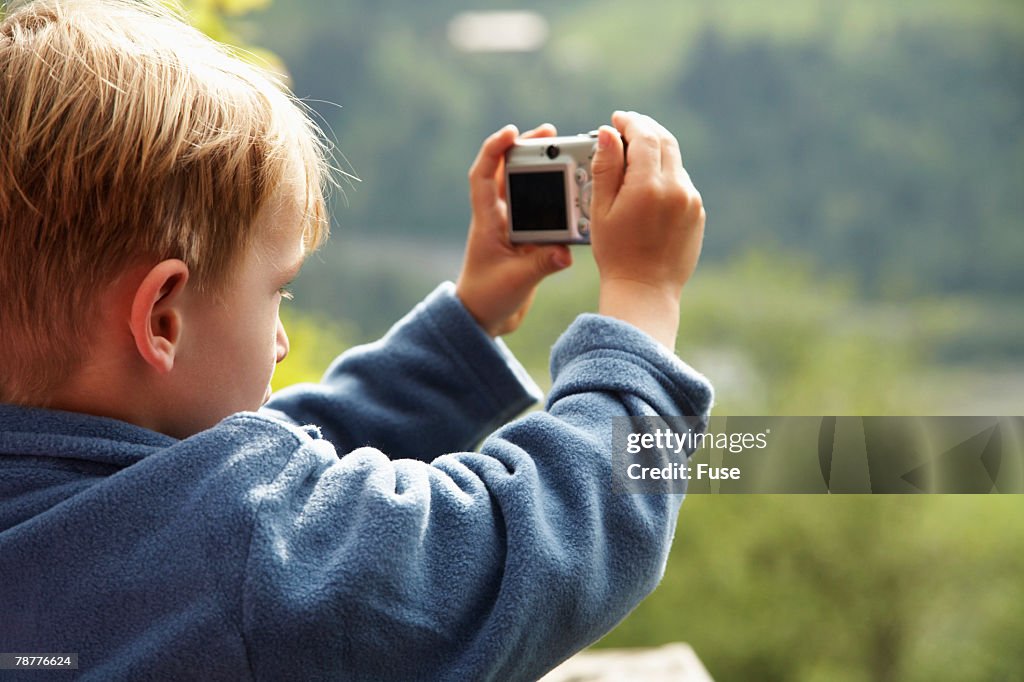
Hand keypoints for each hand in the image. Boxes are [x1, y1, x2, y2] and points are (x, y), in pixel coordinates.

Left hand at [456, 124, 572, 336]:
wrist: (484, 319)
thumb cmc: (487, 298)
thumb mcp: (516, 281)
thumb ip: (541, 264)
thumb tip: (565, 252)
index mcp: (487, 222)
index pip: (483, 176)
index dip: (493, 150)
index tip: (511, 132)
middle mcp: (498, 219)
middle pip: (508, 173)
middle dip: (528, 149)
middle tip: (550, 132)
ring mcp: (512, 228)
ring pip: (525, 188)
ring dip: (543, 169)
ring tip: (566, 152)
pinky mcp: (526, 240)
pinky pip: (542, 211)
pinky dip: (556, 199)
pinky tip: (575, 191)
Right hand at [589, 111, 705, 348]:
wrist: (645, 290)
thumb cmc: (616, 253)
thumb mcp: (601, 210)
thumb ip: (605, 167)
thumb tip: (608, 133)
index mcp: (649, 186)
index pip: (645, 136)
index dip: (630, 122)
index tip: (616, 119)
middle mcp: (677, 188)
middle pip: (664, 141)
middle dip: (645, 129)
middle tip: (626, 127)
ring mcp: (691, 201)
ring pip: (675, 161)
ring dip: (655, 151)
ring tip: (633, 157)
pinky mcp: (697, 212)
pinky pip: (681, 182)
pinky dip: (665, 174)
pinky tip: (648, 185)